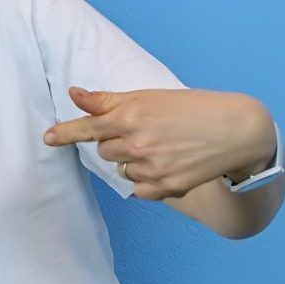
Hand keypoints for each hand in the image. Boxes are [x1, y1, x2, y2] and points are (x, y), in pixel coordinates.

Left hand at [44, 87, 275, 199]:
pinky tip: (167, 165)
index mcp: (129, 117)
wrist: (236, 131)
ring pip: (121, 170)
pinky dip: (147, 180)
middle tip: (144, 132)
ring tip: (161, 147)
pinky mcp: (166, 188)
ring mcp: (151, 168)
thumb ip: (107, 101)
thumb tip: (74, 94)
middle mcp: (136, 144)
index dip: (64, 133)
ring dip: (132, 161)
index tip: (47, 138)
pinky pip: (139, 189)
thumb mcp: (148, 97)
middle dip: (116, 142)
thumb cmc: (190, 109)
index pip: (86, 128)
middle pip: (103, 150)